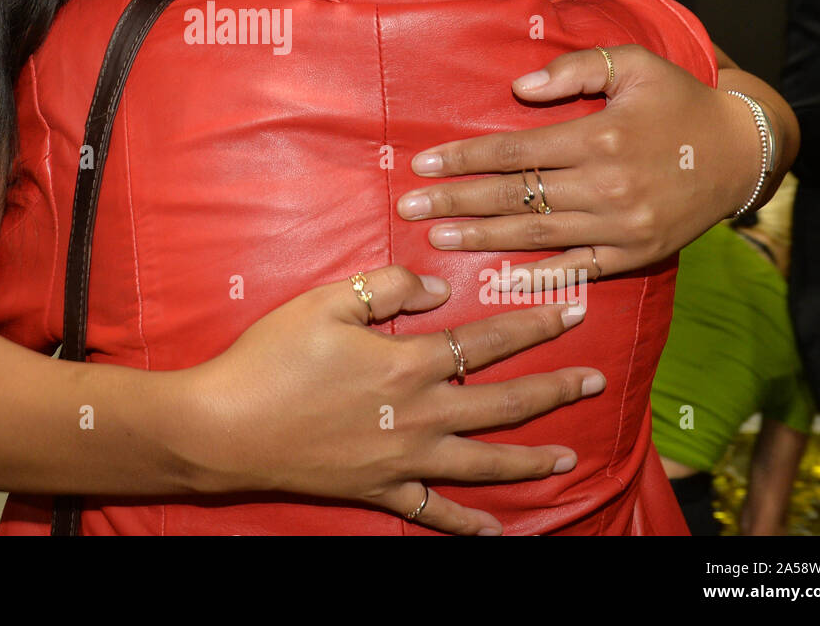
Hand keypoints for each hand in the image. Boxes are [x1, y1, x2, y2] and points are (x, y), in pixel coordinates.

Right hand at [188, 264, 601, 534]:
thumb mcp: (326, 301)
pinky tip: (498, 532)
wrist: (225, 426)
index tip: (571, 311)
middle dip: (553, 389)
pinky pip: (435, 513)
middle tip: (594, 379)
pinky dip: (469, 526)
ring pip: (484, 462)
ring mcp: (403, 460)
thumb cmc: (272, 357)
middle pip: (502, 402)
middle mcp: (419, 415)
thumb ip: (387, 286)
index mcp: (408, 362)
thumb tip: (436, 287)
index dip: (531, 323)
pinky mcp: (380, 490)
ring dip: (531, 459)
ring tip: (569, 457)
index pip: (486, 339)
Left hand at [395, 44, 755, 284]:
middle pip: (513, 197)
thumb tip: (517, 88)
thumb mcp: (633, 65)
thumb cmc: (679, 101)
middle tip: (408, 208)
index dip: (464, 158)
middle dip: (455, 202)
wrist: (744, 152)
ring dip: (481, 237)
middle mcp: (606, 187)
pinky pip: (576, 270)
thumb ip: (574, 71)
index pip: (514, 152)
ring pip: (535, 236)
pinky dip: (536, 276)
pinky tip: (497, 277)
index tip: (422, 163)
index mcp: (599, 138)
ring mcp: (620, 227)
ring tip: (437, 238)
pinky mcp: (634, 256)